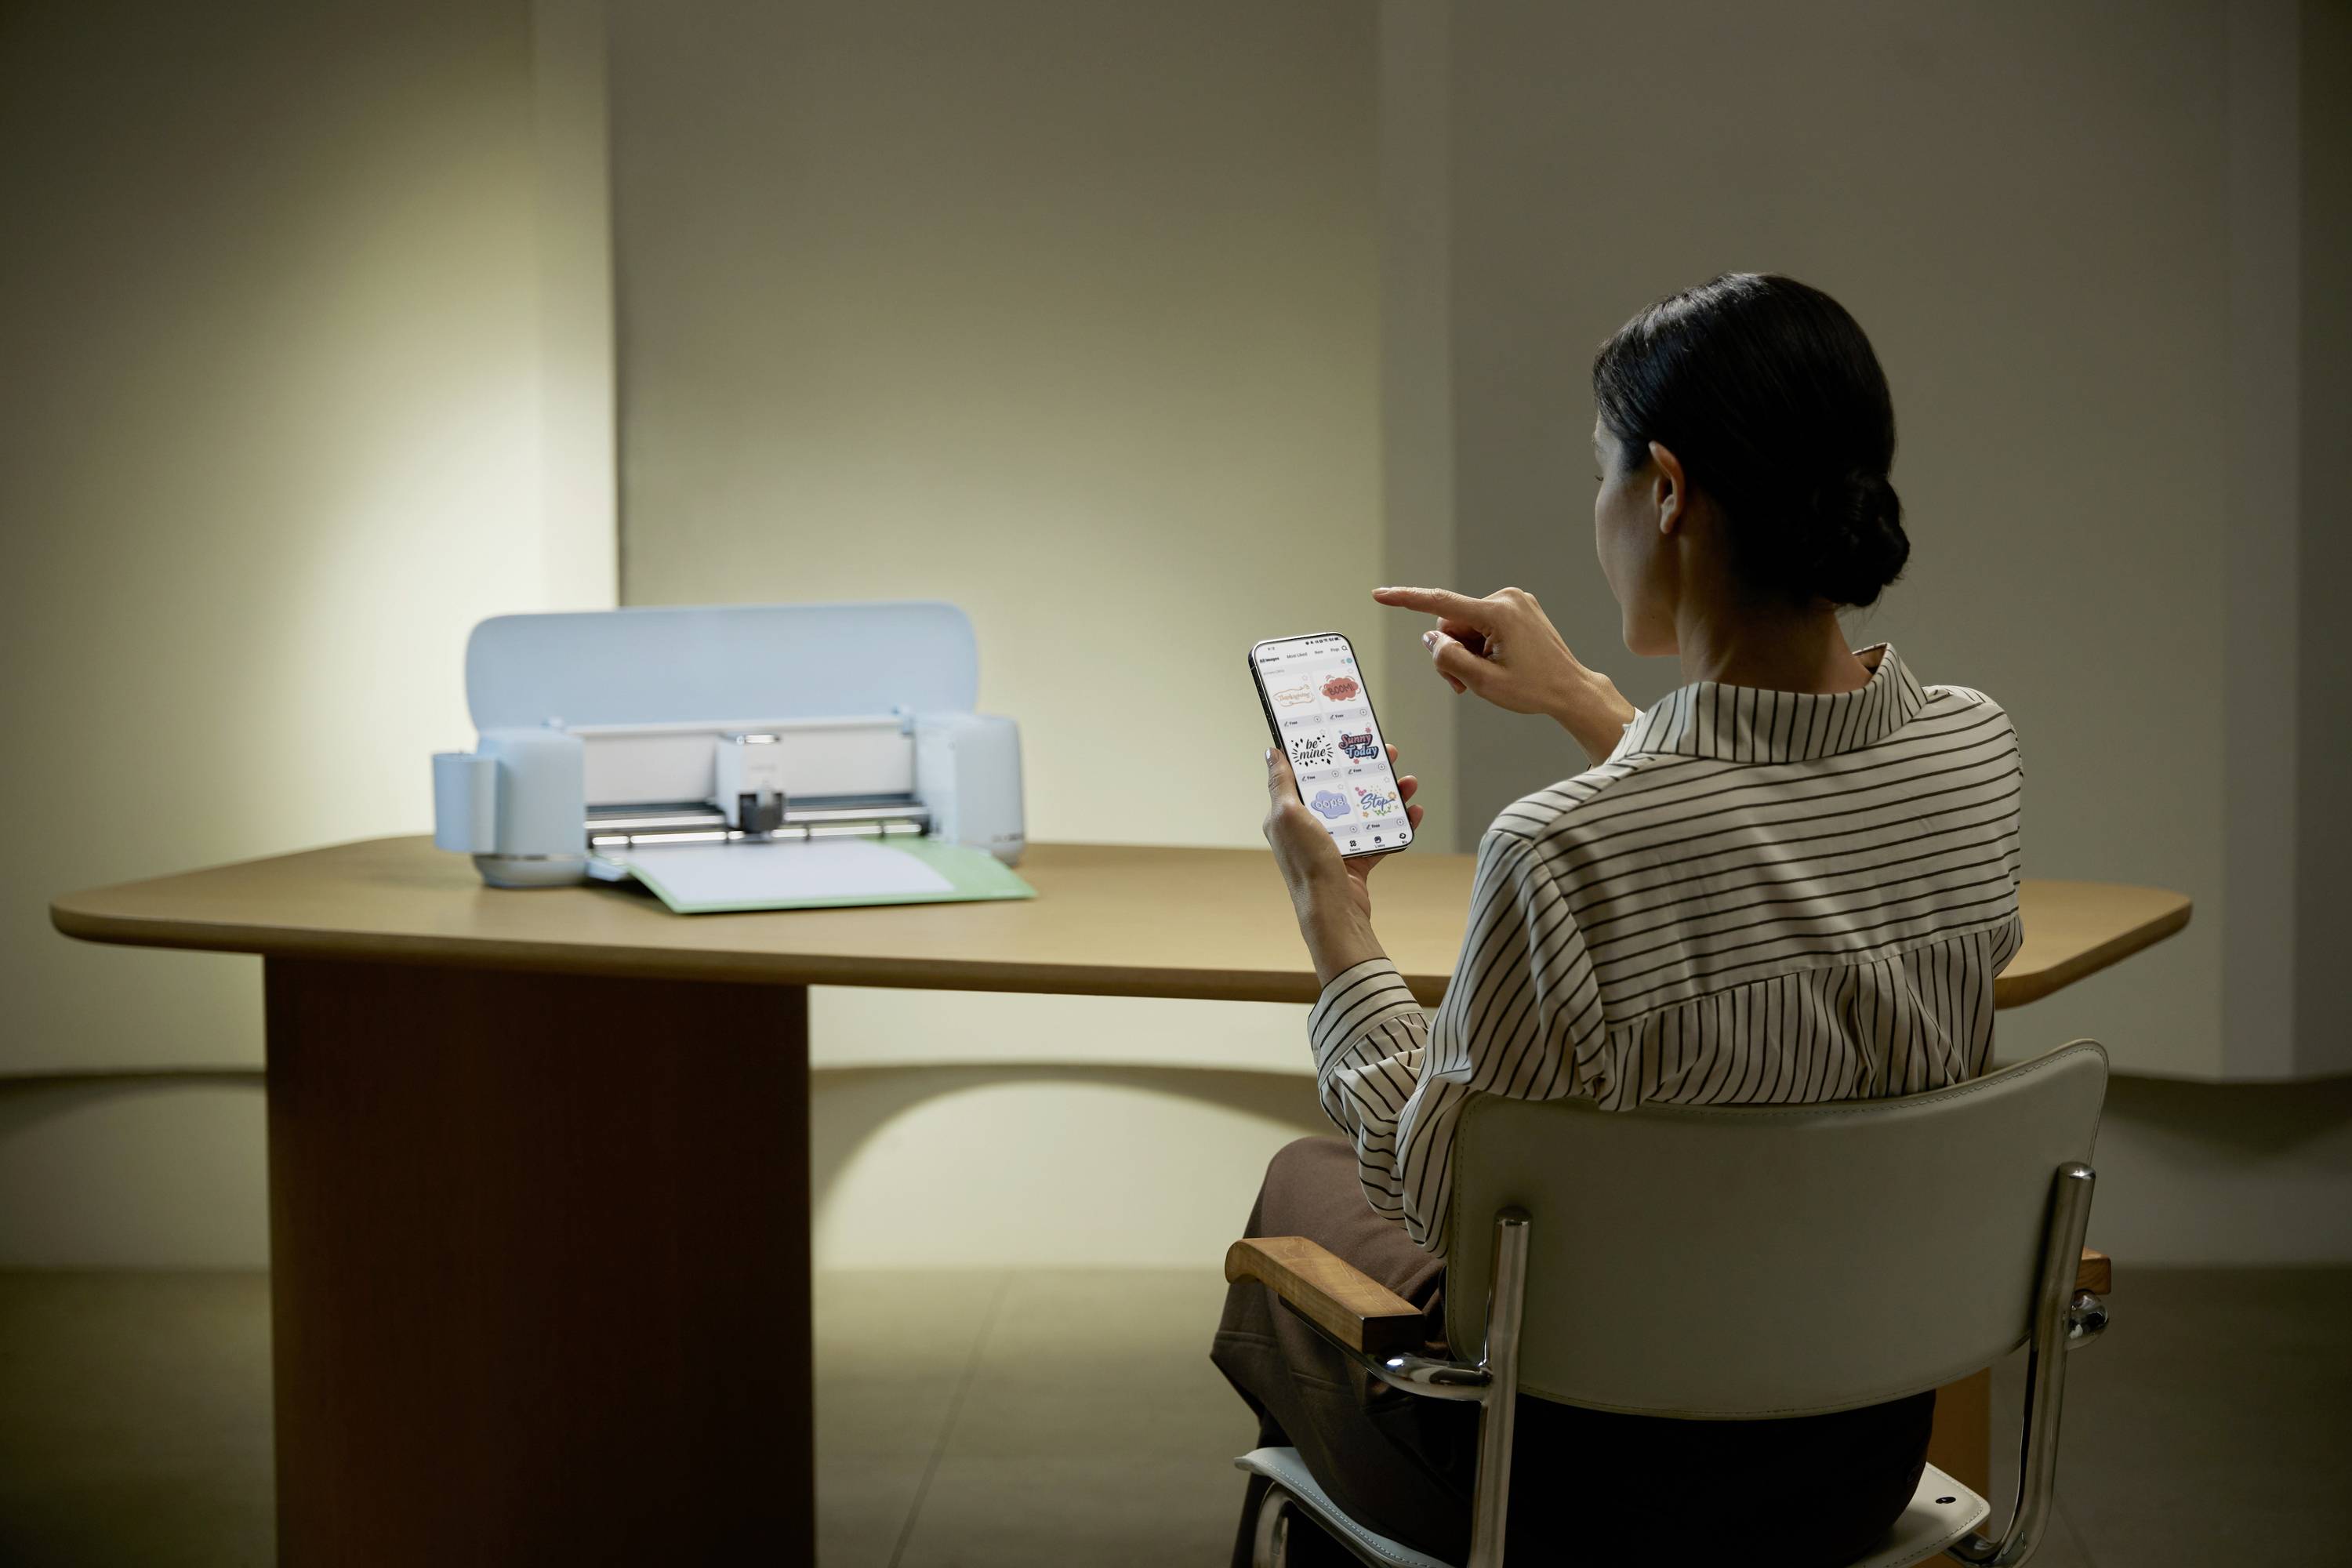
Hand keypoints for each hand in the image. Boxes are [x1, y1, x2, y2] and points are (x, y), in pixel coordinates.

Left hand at [1262, 742, 1420, 981]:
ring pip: (1365, 809)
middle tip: (1388, 754)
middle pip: (1341, 788)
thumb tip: (1271, 752)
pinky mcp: (1357, 860)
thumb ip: (1280, 783)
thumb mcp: (1287, 815)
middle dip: (1366, 769)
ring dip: (1389, 793)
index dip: (1326, 753)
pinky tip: (1415, 811)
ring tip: (1408, 781)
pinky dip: (1398, 823)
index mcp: (1288, 814)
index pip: (1307, 774)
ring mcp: (1335, 843)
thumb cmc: (1307, 863)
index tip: (1345, 736)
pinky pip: (1381, 835)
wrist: (1333, 910)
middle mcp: (1310, 827)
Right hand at [1372, 584, 1636, 765]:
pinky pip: (1481, 623)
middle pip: (1452, 621)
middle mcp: (1506, 598)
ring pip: (1465, 625)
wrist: (1571, 690)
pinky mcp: (1518, 607)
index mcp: (1499, 613)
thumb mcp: (1484, 683)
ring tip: (1483, 675)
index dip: (1406, 600)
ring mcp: (1514, 601)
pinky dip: (1479, 644)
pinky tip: (1495, 662)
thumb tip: (1432, 638)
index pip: (1441, 604)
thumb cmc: (1534, 690)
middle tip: (1462, 683)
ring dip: (1466, 651)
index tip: (1380, 594)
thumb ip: (1449, 658)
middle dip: (1451, 651)